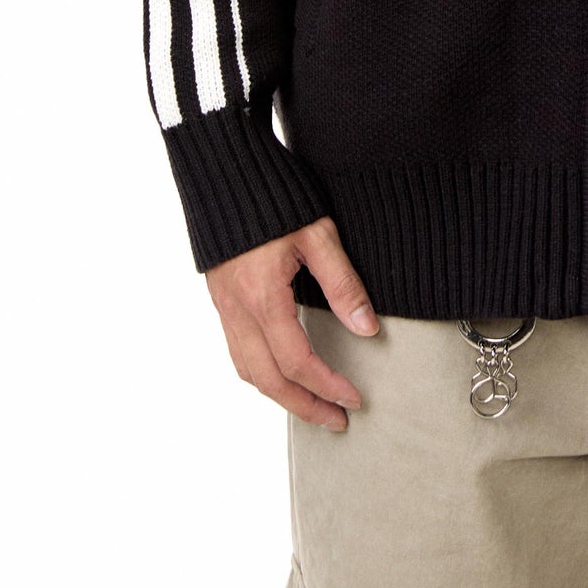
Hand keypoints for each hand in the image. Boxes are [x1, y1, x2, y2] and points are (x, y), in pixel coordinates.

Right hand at [206, 214, 379, 430]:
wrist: (223, 167)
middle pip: (267, 380)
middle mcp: (237, 309)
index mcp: (262, 297)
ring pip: (247, 370)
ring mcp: (224, 305)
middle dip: (303, 406)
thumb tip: (368, 328)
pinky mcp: (220, 298)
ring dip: (279, 394)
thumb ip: (342, 283)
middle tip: (337, 420)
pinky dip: (260, 370)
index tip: (354, 398)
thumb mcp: (318, 234)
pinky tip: (282, 369)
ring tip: (312, 404)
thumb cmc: (274, 193)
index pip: (296, 362)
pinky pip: (236, 350)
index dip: (327, 386)